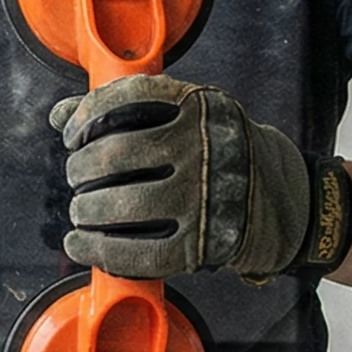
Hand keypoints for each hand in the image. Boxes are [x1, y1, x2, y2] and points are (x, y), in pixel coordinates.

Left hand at [48, 73, 350, 281]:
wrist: (293, 204)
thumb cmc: (226, 155)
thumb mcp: (192, 119)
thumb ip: (130, 112)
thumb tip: (58, 115)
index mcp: (202, 106)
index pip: (128, 98)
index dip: (87, 115)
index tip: (71, 134)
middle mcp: (205, 146)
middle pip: (114, 155)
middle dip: (80, 169)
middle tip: (77, 177)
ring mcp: (206, 197)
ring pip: (121, 205)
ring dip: (85, 210)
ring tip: (81, 211)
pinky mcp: (206, 244)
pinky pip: (139, 252)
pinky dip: (98, 251)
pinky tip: (80, 245)